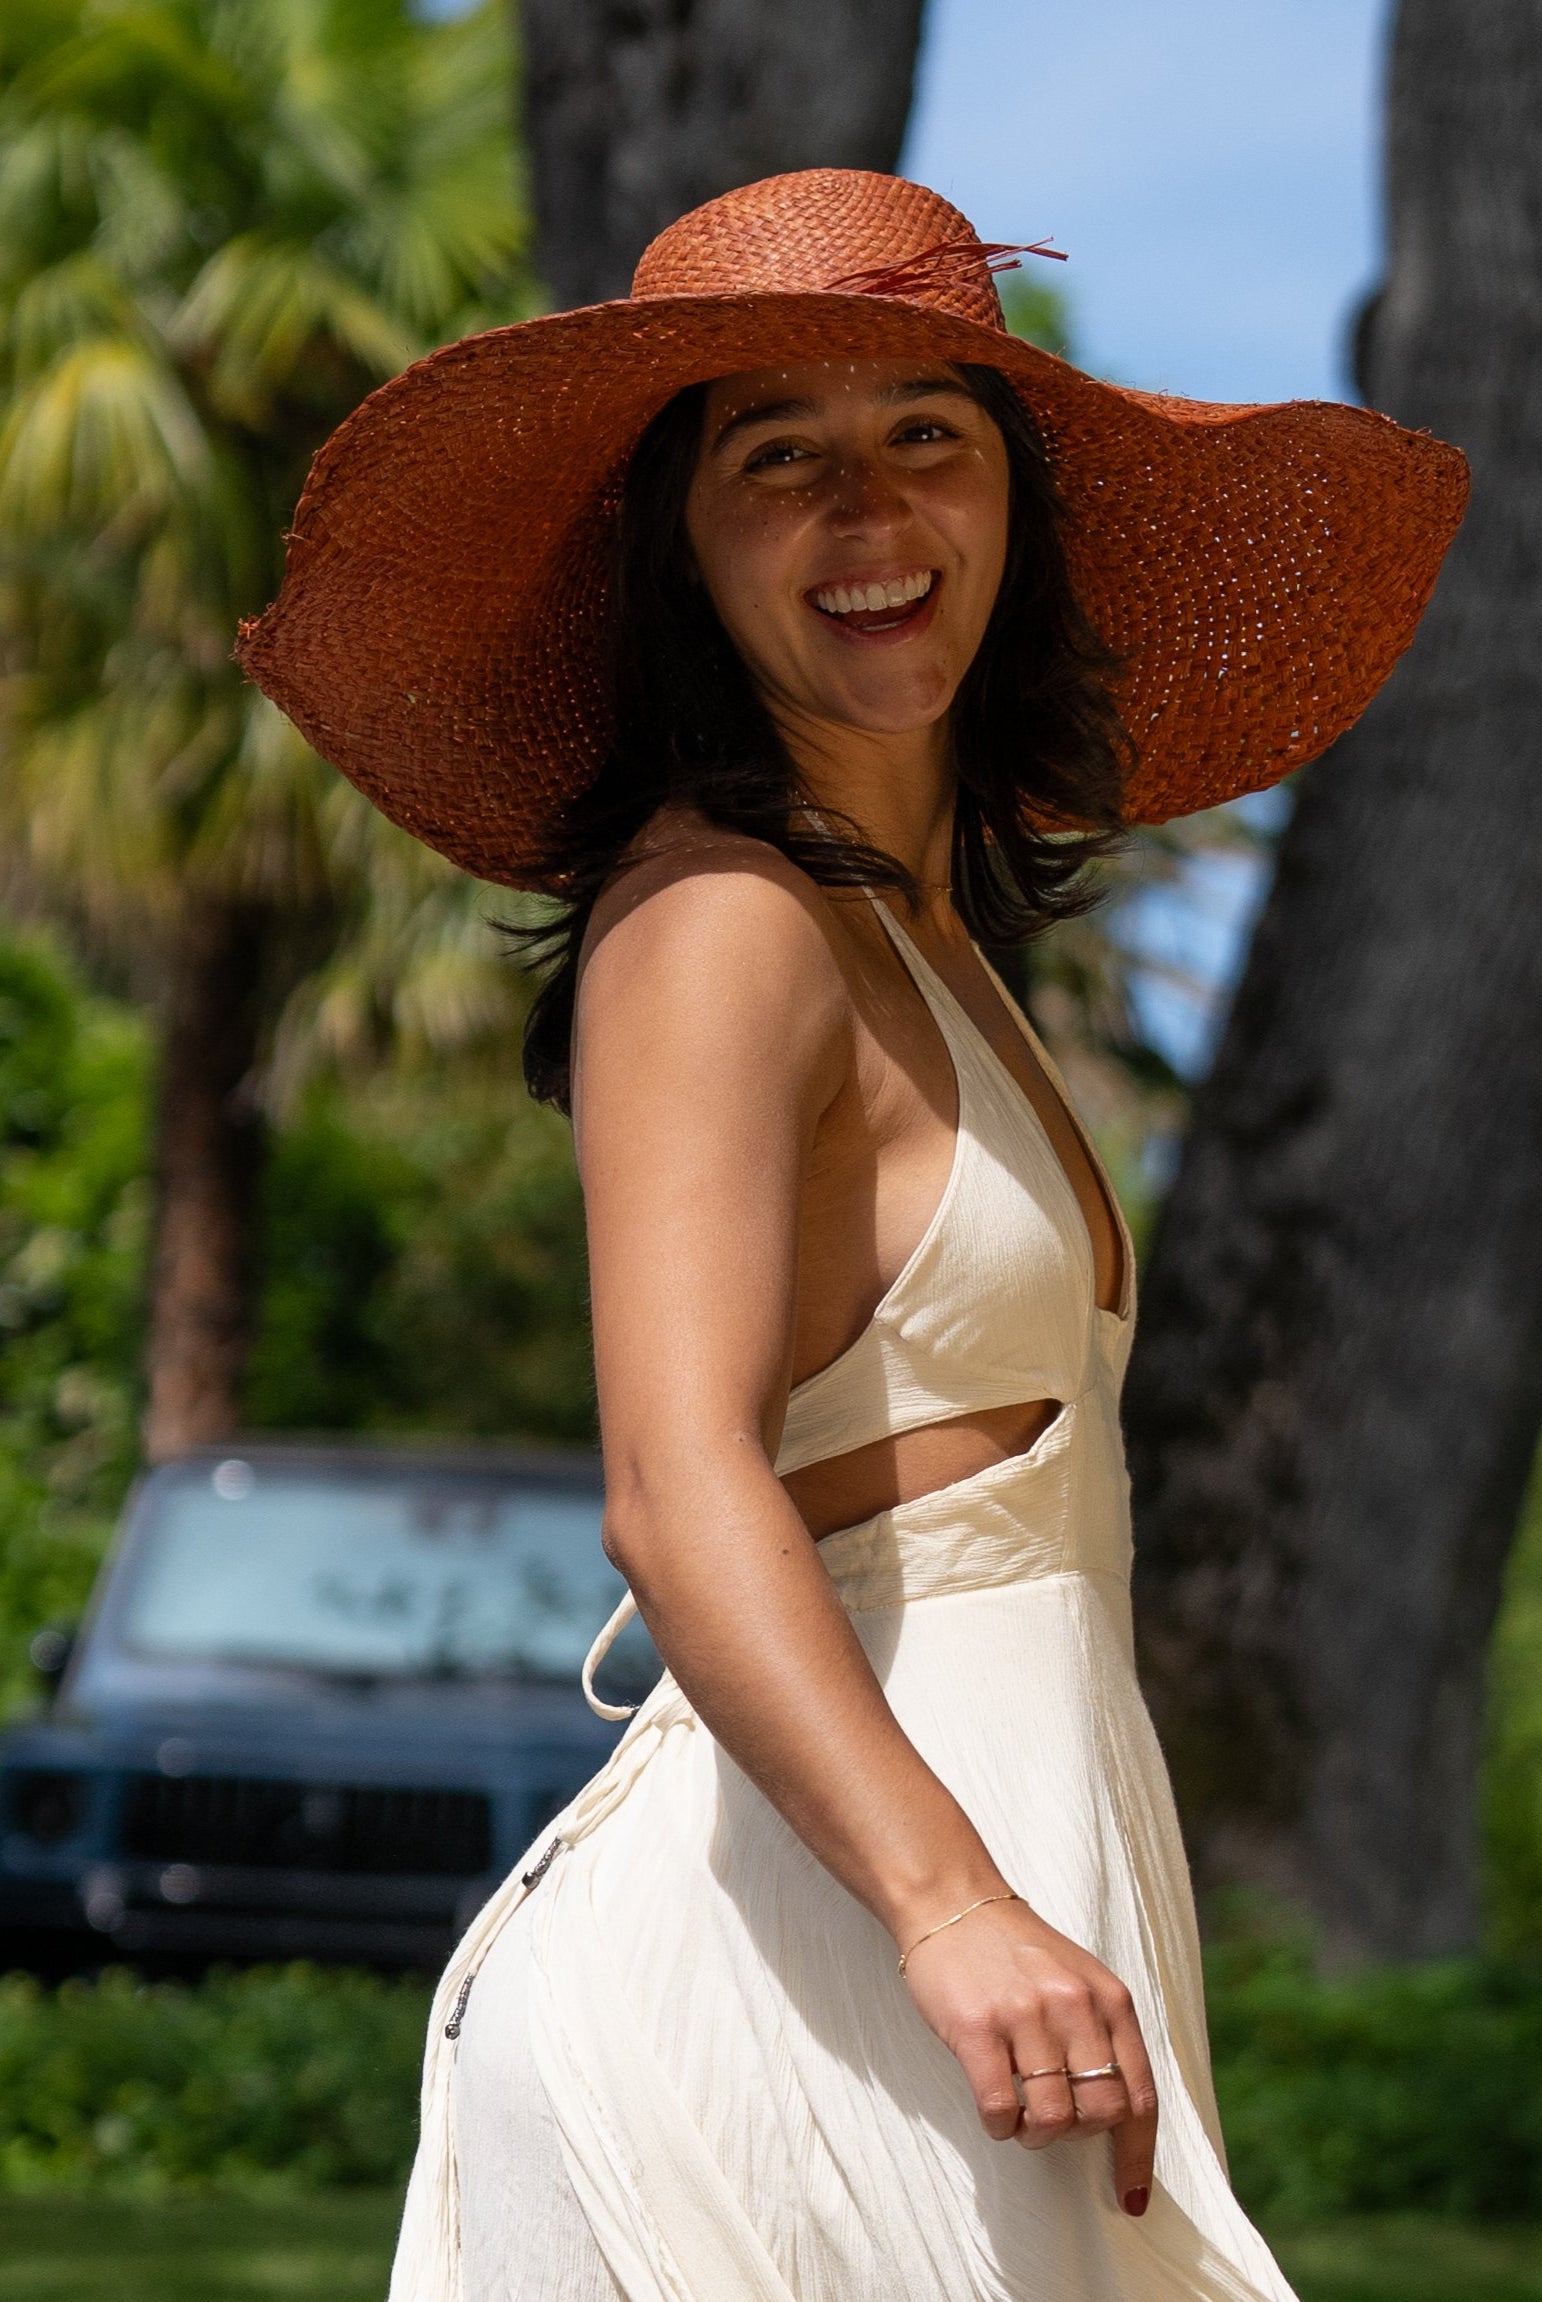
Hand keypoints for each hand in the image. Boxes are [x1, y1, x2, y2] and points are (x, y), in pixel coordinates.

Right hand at [899, 1896, 1157, 2214]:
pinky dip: (999, 2126)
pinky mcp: (977, 2027)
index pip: (1140, 2095)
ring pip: (1052, 2118)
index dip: (1138, 2155)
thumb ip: (1102, 2035)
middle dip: (1079, 2136)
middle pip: (1101, 2113)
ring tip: (1020, 2118)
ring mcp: (1025, 2016)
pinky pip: (999, 2109)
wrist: (953, 1901)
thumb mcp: (1079, 1980)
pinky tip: (993, 2111)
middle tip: (1053, 2124)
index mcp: (1109, 1999)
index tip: (1131, 2197)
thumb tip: (1120, 2114)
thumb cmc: (1017, 1952)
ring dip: (1035, 2135)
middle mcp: (1074, 2006)